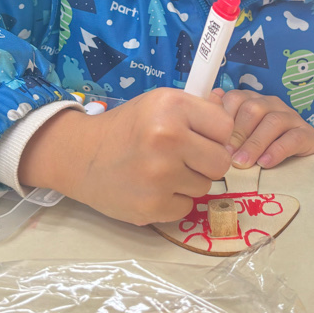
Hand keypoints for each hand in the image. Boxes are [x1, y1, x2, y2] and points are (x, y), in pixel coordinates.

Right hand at [18, 89, 233, 224]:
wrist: (80, 157)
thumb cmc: (126, 128)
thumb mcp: (158, 104)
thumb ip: (197, 111)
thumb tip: (233, 118)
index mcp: (171, 106)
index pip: (225, 127)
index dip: (215, 135)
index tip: (199, 137)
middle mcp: (168, 138)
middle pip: (221, 162)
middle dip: (205, 162)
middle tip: (182, 158)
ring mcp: (160, 175)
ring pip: (204, 187)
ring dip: (187, 182)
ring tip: (160, 171)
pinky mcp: (153, 205)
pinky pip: (186, 207)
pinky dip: (172, 201)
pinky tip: (151, 189)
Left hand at [214, 89, 313, 168]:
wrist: (293, 168)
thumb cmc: (258, 153)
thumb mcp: (238, 142)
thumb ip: (224, 127)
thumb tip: (210, 101)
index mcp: (251, 101)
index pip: (234, 99)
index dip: (222, 119)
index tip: (213, 142)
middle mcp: (271, 104)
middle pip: (252, 109)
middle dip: (237, 134)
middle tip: (226, 155)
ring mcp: (291, 117)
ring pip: (273, 121)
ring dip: (254, 144)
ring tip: (243, 163)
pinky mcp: (308, 134)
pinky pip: (293, 138)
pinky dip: (277, 150)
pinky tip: (265, 163)